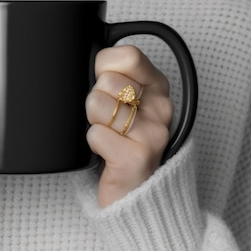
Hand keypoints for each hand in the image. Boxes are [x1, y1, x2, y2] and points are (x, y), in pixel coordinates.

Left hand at [85, 45, 172, 207]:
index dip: (105, 68)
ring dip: (93, 122)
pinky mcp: (137, 156)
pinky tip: (106, 153)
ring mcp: (152, 132)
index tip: (109, 88)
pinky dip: (92, 144)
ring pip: (97, 103)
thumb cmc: (123, 142)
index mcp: (158, 86)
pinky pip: (94, 133)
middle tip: (110, 120)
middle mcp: (161, 107)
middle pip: (106, 79)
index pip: (127, 55)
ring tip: (109, 135)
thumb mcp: (125, 103)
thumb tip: (88, 60)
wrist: (136, 195)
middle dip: (96, 99)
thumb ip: (114, 77)